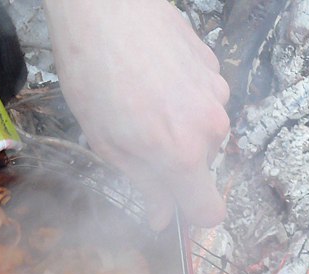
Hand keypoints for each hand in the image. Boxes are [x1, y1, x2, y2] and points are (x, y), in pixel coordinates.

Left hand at [45, 0, 230, 228]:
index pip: (210, 211)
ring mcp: (216, 93)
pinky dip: (183, 97)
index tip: (173, 204)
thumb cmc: (93, 67)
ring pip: (204, 130)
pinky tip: (153, 76)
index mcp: (182, 154)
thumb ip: (142, 184)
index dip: (190, 213)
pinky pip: (203, 98)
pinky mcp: (213, 66)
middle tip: (137, 136)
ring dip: (179, 126)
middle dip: (176, 161)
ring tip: (142, 99)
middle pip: (203, 166)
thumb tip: (160, 216)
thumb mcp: (107, 141)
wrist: (101, 3)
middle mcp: (209, 126)